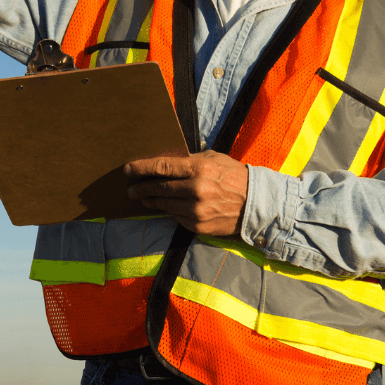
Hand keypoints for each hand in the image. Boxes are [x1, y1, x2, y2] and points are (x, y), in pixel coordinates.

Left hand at [124, 151, 248, 236]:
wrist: (257, 204)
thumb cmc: (233, 176)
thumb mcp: (213, 159)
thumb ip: (189, 160)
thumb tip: (165, 163)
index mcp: (199, 168)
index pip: (162, 167)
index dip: (141, 168)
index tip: (128, 169)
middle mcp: (196, 189)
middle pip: (159, 188)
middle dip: (141, 188)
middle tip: (130, 189)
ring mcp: (197, 210)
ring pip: (164, 204)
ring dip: (150, 201)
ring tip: (142, 198)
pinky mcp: (199, 225)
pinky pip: (176, 217)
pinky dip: (169, 211)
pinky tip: (165, 207)